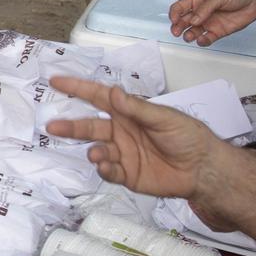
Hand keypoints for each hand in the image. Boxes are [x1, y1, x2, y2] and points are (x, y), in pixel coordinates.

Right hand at [45, 76, 233, 223]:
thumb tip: (114, 93)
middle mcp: (121, 131)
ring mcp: (123, 153)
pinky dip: (105, 169)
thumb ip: (137, 108)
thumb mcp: (164, 117)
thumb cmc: (188, 136)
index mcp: (128, 113)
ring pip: (97, 150)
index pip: (98, 97)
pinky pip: (109, 171)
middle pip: (90, 127)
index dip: (77, 89)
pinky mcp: (127, 175)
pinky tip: (106, 166)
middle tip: (52, 126)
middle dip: (70, 126)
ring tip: (96, 154)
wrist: (203, 169)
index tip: (56, 81)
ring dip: (92, 151)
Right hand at [167, 0, 255, 45]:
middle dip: (178, 26)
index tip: (175, 20)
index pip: (180, 7)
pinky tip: (202, 40)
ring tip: (189, 36)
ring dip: (188, 35)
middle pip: (183, 21)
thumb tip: (193, 19)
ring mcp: (209, 22)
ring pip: (193, 31)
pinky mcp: (217, 32)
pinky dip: (202, 41)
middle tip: (177, 31)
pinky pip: (206, 38)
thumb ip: (205, 8)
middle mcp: (201, 12)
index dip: (175, 13)